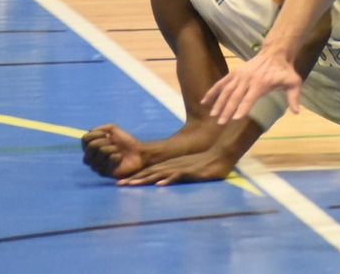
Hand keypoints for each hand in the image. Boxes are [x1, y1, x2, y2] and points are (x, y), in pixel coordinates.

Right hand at [81, 124, 145, 179]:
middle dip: (105, 141)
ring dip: (113, 148)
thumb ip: (101, 128)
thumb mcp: (112, 129)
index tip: (107, 134)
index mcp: (90, 147)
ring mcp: (96, 166)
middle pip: (91, 146)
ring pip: (102, 151)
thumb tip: (91, 131)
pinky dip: (117, 156)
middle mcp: (90, 157)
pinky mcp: (103, 172)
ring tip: (117, 151)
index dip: (96, 134)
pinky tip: (120, 159)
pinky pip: (110, 159)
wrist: (137, 153)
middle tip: (113, 143)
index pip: (85, 139)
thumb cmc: (124, 141)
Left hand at [118, 150, 234, 186]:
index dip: (135, 177)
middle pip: (150, 172)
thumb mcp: (186, 170)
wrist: (221, 155)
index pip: (149, 172)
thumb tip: (161, 183)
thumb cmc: (205, 165)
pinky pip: (177, 176)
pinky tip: (159, 184)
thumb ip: (174, 175)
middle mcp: (172, 166)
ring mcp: (181, 169)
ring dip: (145, 179)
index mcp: (170, 166)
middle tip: (118, 184)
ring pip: (160, 174)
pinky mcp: (191, 172)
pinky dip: (168, 180)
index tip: (120, 183)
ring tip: (132, 184)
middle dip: (134, 179)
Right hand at [203, 47, 302, 124]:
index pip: (249, 98)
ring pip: (226, 91)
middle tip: (221, 123)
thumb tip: (297, 112)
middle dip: (227, 110)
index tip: (235, 119)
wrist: (275, 53)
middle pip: (235, 97)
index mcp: (261, 83)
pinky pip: (221, 83)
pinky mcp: (234, 73)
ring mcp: (239, 75)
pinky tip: (204, 101)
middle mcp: (247, 79)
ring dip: (219, 103)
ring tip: (213, 115)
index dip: (243, 108)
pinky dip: (212, 91)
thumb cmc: (284, 71)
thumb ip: (294, 97)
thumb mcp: (293, 82)